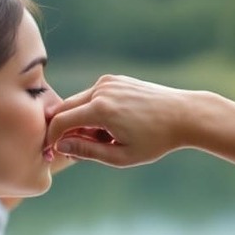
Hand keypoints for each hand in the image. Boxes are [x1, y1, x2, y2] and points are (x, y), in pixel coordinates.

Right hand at [45, 75, 202, 166]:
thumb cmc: (155, 140)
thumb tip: (61, 146)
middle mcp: (101, 90)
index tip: (50, 152)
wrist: (184, 114)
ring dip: (82, 121)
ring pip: (79, 103)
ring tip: (106, 139)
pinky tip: (114, 126)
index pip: (61, 122)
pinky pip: (93, 96)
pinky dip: (94, 111)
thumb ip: (88, 152)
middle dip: (63, 129)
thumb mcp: (121, 156)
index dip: (51, 138)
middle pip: (65, 108)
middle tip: (72, 149)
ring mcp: (108, 81)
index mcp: (101, 110)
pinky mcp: (115, 79)